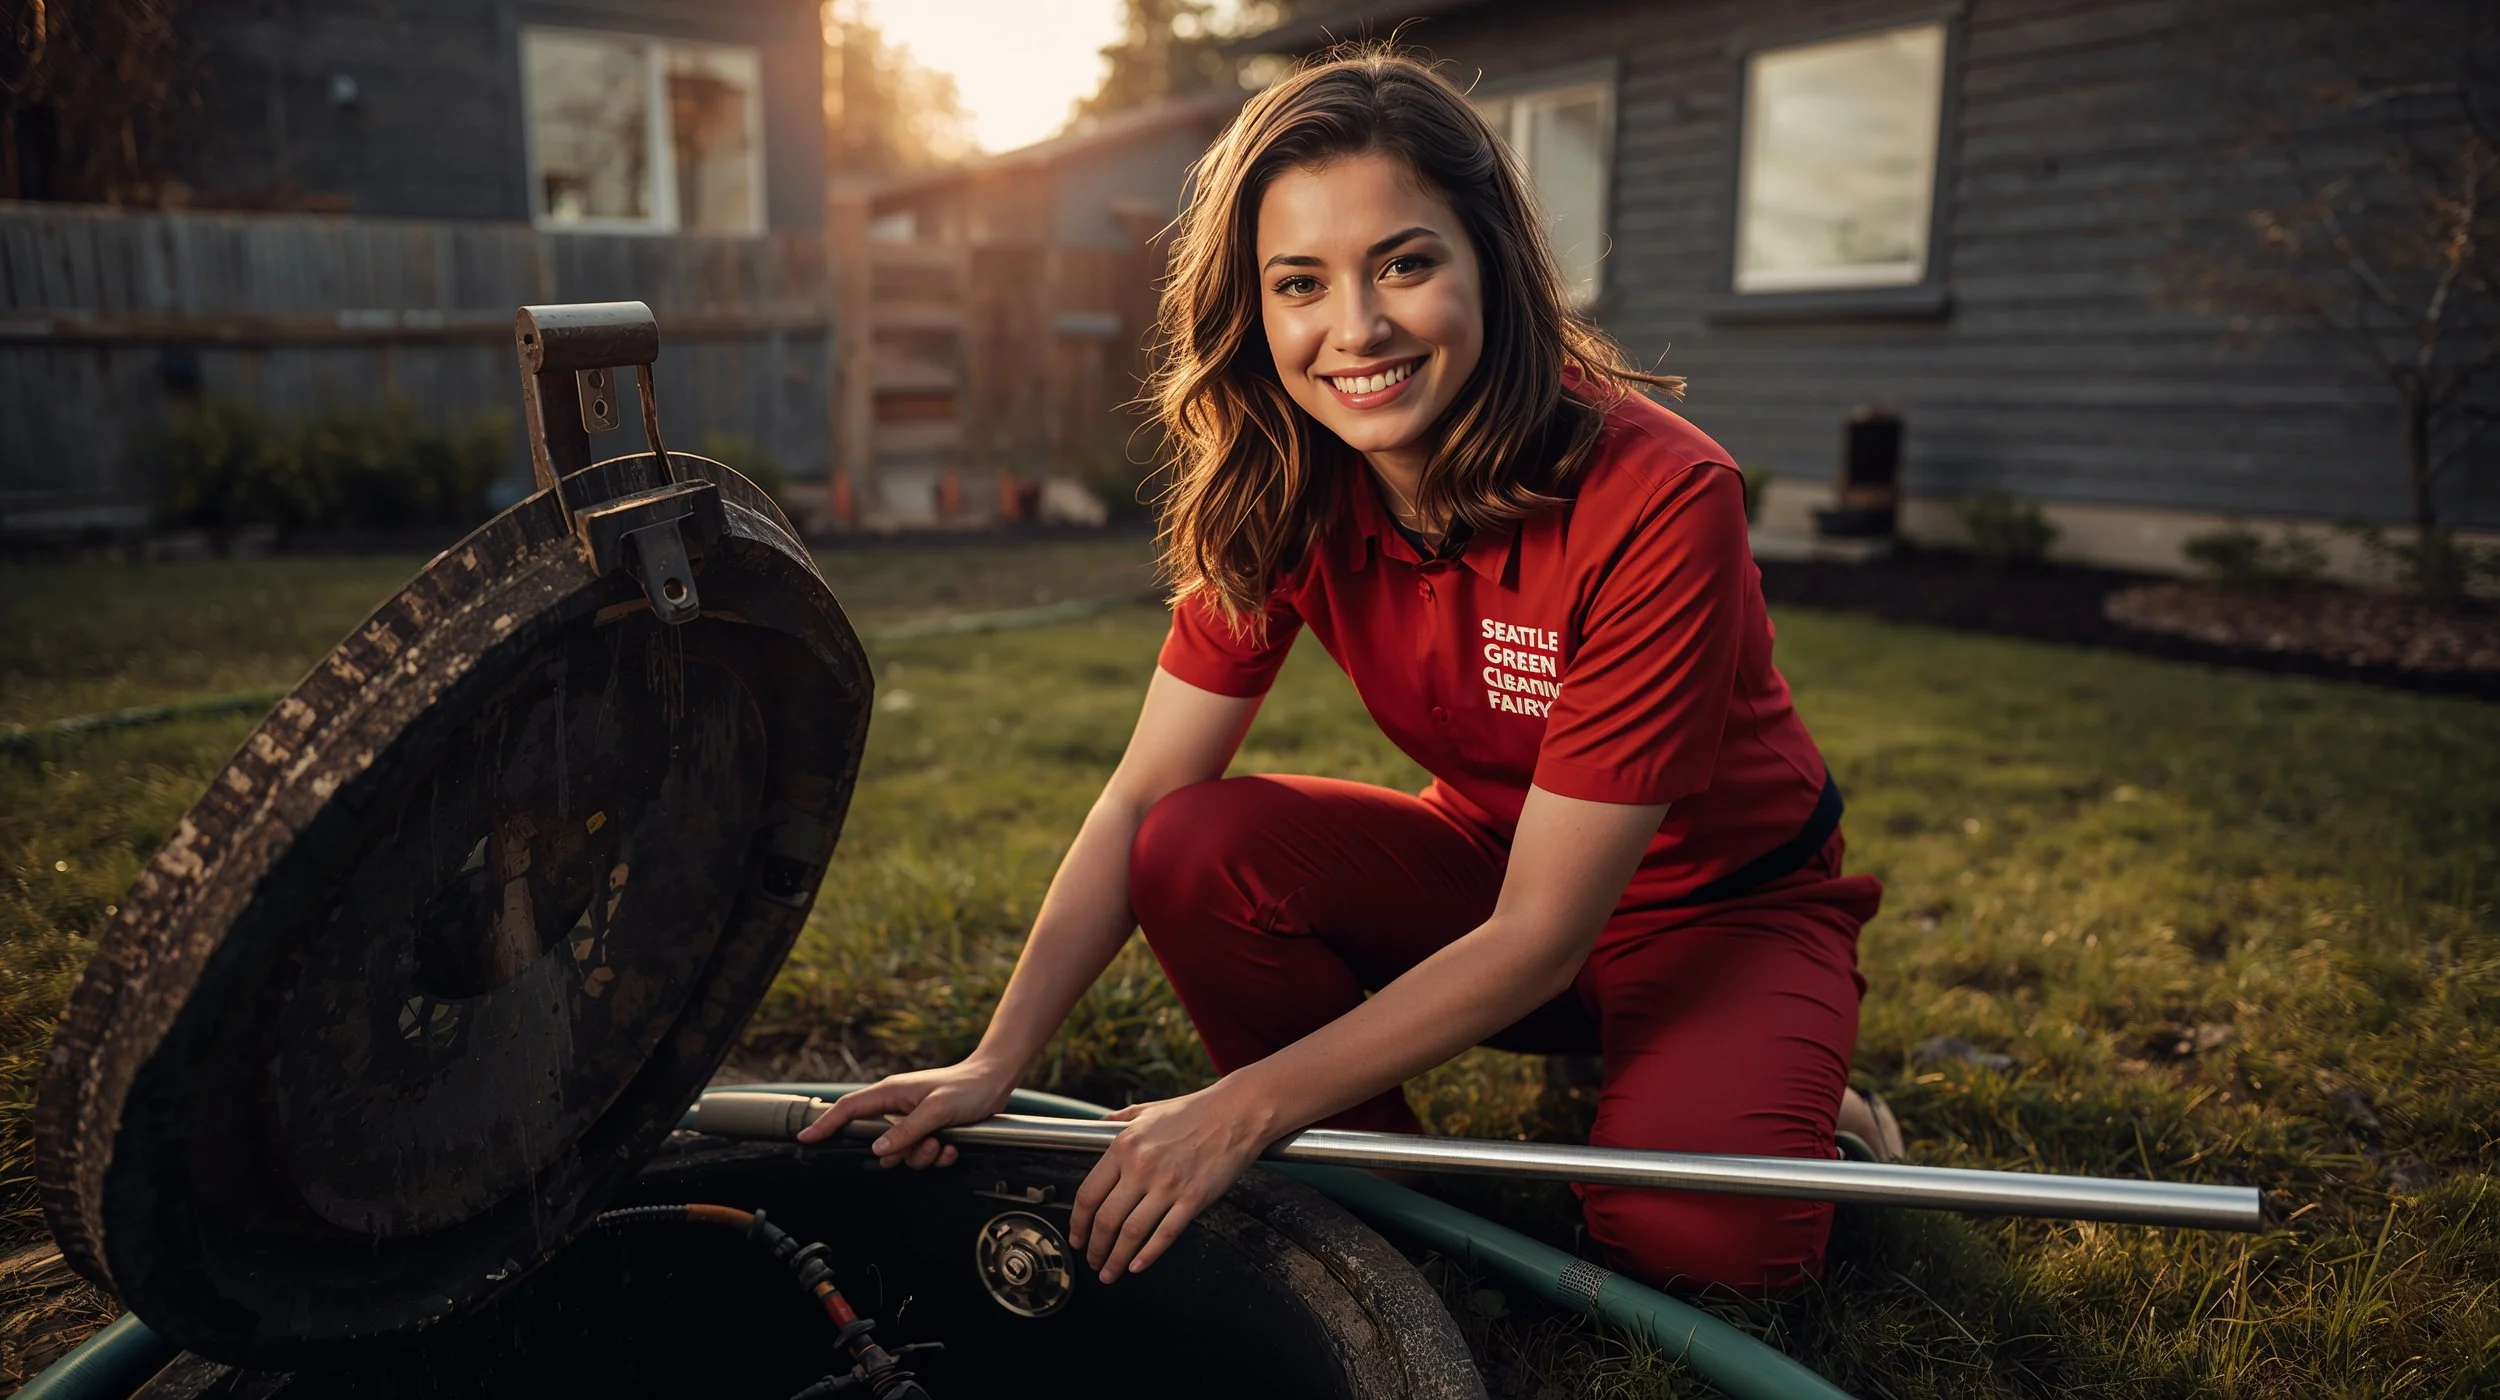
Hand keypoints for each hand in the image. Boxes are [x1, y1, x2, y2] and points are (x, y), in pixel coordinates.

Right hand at [794, 1061, 1014, 1168]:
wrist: (994, 1082)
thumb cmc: (967, 1087)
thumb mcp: (936, 1110)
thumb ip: (907, 1131)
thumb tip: (878, 1149)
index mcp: (891, 1093)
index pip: (848, 1110)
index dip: (825, 1124)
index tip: (805, 1138)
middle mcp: (897, 1108)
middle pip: (879, 1144)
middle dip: (903, 1152)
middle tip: (929, 1142)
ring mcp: (912, 1120)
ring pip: (903, 1154)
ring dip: (925, 1156)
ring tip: (944, 1141)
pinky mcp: (928, 1130)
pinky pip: (922, 1156)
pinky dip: (938, 1156)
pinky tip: (953, 1147)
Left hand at [1067, 1083, 1277, 1283]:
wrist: (1236, 1113)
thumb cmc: (1194, 1112)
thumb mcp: (1147, 1111)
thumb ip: (1118, 1122)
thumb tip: (1098, 1127)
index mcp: (1125, 1146)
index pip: (1088, 1194)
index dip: (1077, 1223)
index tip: (1076, 1236)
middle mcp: (1142, 1167)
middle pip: (1106, 1220)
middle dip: (1095, 1248)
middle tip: (1092, 1260)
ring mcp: (1168, 1185)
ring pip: (1131, 1233)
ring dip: (1116, 1259)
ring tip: (1110, 1272)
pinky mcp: (1193, 1199)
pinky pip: (1165, 1234)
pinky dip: (1147, 1255)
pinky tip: (1138, 1266)